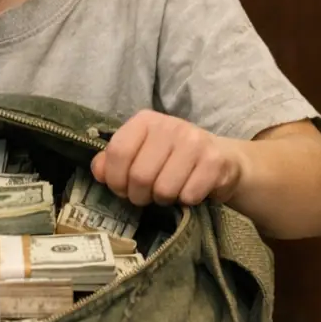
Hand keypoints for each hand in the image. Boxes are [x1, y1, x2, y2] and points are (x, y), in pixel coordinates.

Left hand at [91, 110, 242, 209]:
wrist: (221, 159)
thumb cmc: (171, 158)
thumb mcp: (139, 153)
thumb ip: (113, 161)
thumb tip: (99, 172)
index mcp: (145, 121)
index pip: (118, 151)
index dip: (115, 179)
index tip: (122, 190)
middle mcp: (170, 125)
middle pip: (140, 175)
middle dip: (139, 195)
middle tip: (147, 195)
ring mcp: (194, 141)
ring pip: (164, 189)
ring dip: (163, 200)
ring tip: (169, 191)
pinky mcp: (214, 160)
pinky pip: (189, 195)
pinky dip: (186, 201)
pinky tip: (189, 190)